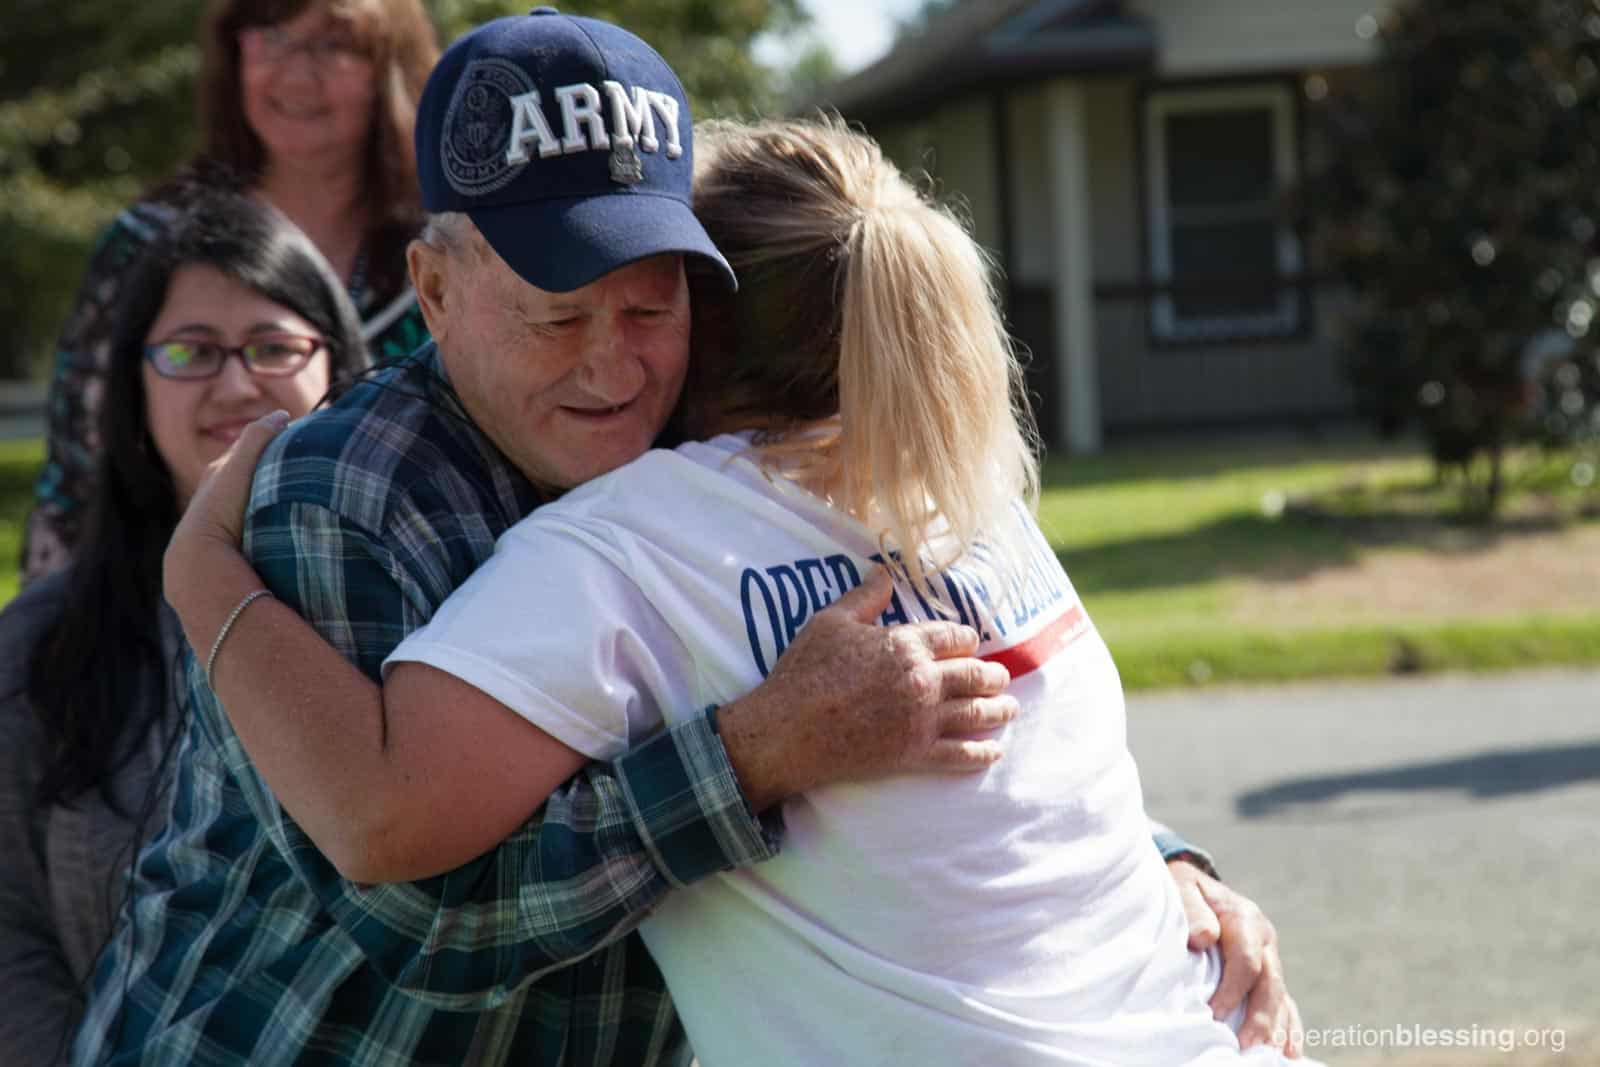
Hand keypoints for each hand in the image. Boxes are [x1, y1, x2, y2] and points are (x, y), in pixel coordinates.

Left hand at [164, 410, 288, 627]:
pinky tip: (293, 523)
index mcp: (219, 474)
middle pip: (255, 476)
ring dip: (279, 498)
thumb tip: (281, 415)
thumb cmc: (218, 512)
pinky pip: (262, 523)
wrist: (202, 563)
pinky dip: (276, 519)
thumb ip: (258, 438)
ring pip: (259, 501)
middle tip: (311, 469)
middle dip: (278, 470)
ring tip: (308, 499)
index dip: (275, 444)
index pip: (251, 451)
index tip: (303, 443)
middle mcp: (220, 496)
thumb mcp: (239, 467)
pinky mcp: (238, 544)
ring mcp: (229, 522)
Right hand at [718, 568, 1018, 811]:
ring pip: (976, 713)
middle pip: (975, 675)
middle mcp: (923, 680)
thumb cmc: (805, 671)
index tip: (971, 644)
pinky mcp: (915, 754)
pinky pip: (961, 755)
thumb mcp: (830, 622)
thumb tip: (883, 571)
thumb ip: (863, 597)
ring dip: (999, 711)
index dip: (967, 639)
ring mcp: (922, 719)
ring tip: (1009, 710)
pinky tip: (994, 752)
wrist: (788, 730)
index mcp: (906, 644)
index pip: (954, 637)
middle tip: (1001, 678)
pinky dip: (982, 754)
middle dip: (993, 676)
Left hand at [1168, 859, 1303, 1056]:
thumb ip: (1193, 909)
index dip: (1233, 989)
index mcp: (1244, 918)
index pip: (1246, 959)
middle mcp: (1264, 938)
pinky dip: (1289, 1026)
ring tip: (1271, 1055)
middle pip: (1270, 982)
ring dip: (1277, 1027)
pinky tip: (1290, 1052)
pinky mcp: (1269, 971)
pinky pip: (1285, 1001)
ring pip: (1281, 995)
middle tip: (1245, 1046)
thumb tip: (1204, 938)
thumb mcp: (1182, 886)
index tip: (1215, 1013)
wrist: (1194, 885)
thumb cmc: (1183, 889)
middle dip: (1260, 1017)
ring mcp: (1270, 957)